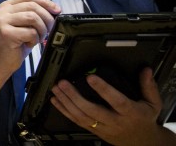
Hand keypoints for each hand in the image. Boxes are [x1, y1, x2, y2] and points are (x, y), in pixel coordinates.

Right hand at [0, 0, 59, 77]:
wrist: (1, 61)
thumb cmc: (16, 43)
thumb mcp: (25, 25)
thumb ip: (34, 14)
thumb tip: (55, 10)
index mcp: (7, 6)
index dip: (45, 2)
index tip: (57, 10)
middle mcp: (3, 11)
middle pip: (32, 6)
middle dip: (47, 18)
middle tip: (49, 29)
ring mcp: (3, 21)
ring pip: (33, 17)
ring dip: (41, 29)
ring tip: (38, 38)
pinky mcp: (7, 33)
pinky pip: (31, 32)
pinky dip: (35, 39)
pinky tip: (29, 44)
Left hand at [50, 68, 175, 144]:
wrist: (143, 143)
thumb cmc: (145, 120)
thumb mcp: (153, 104)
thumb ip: (149, 87)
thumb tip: (145, 70)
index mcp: (130, 113)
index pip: (117, 101)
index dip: (103, 89)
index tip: (91, 77)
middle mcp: (115, 121)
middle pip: (92, 110)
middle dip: (75, 96)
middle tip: (63, 82)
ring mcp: (103, 127)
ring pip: (82, 117)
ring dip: (66, 102)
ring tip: (57, 88)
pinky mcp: (95, 131)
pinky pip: (77, 122)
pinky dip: (65, 111)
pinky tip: (56, 101)